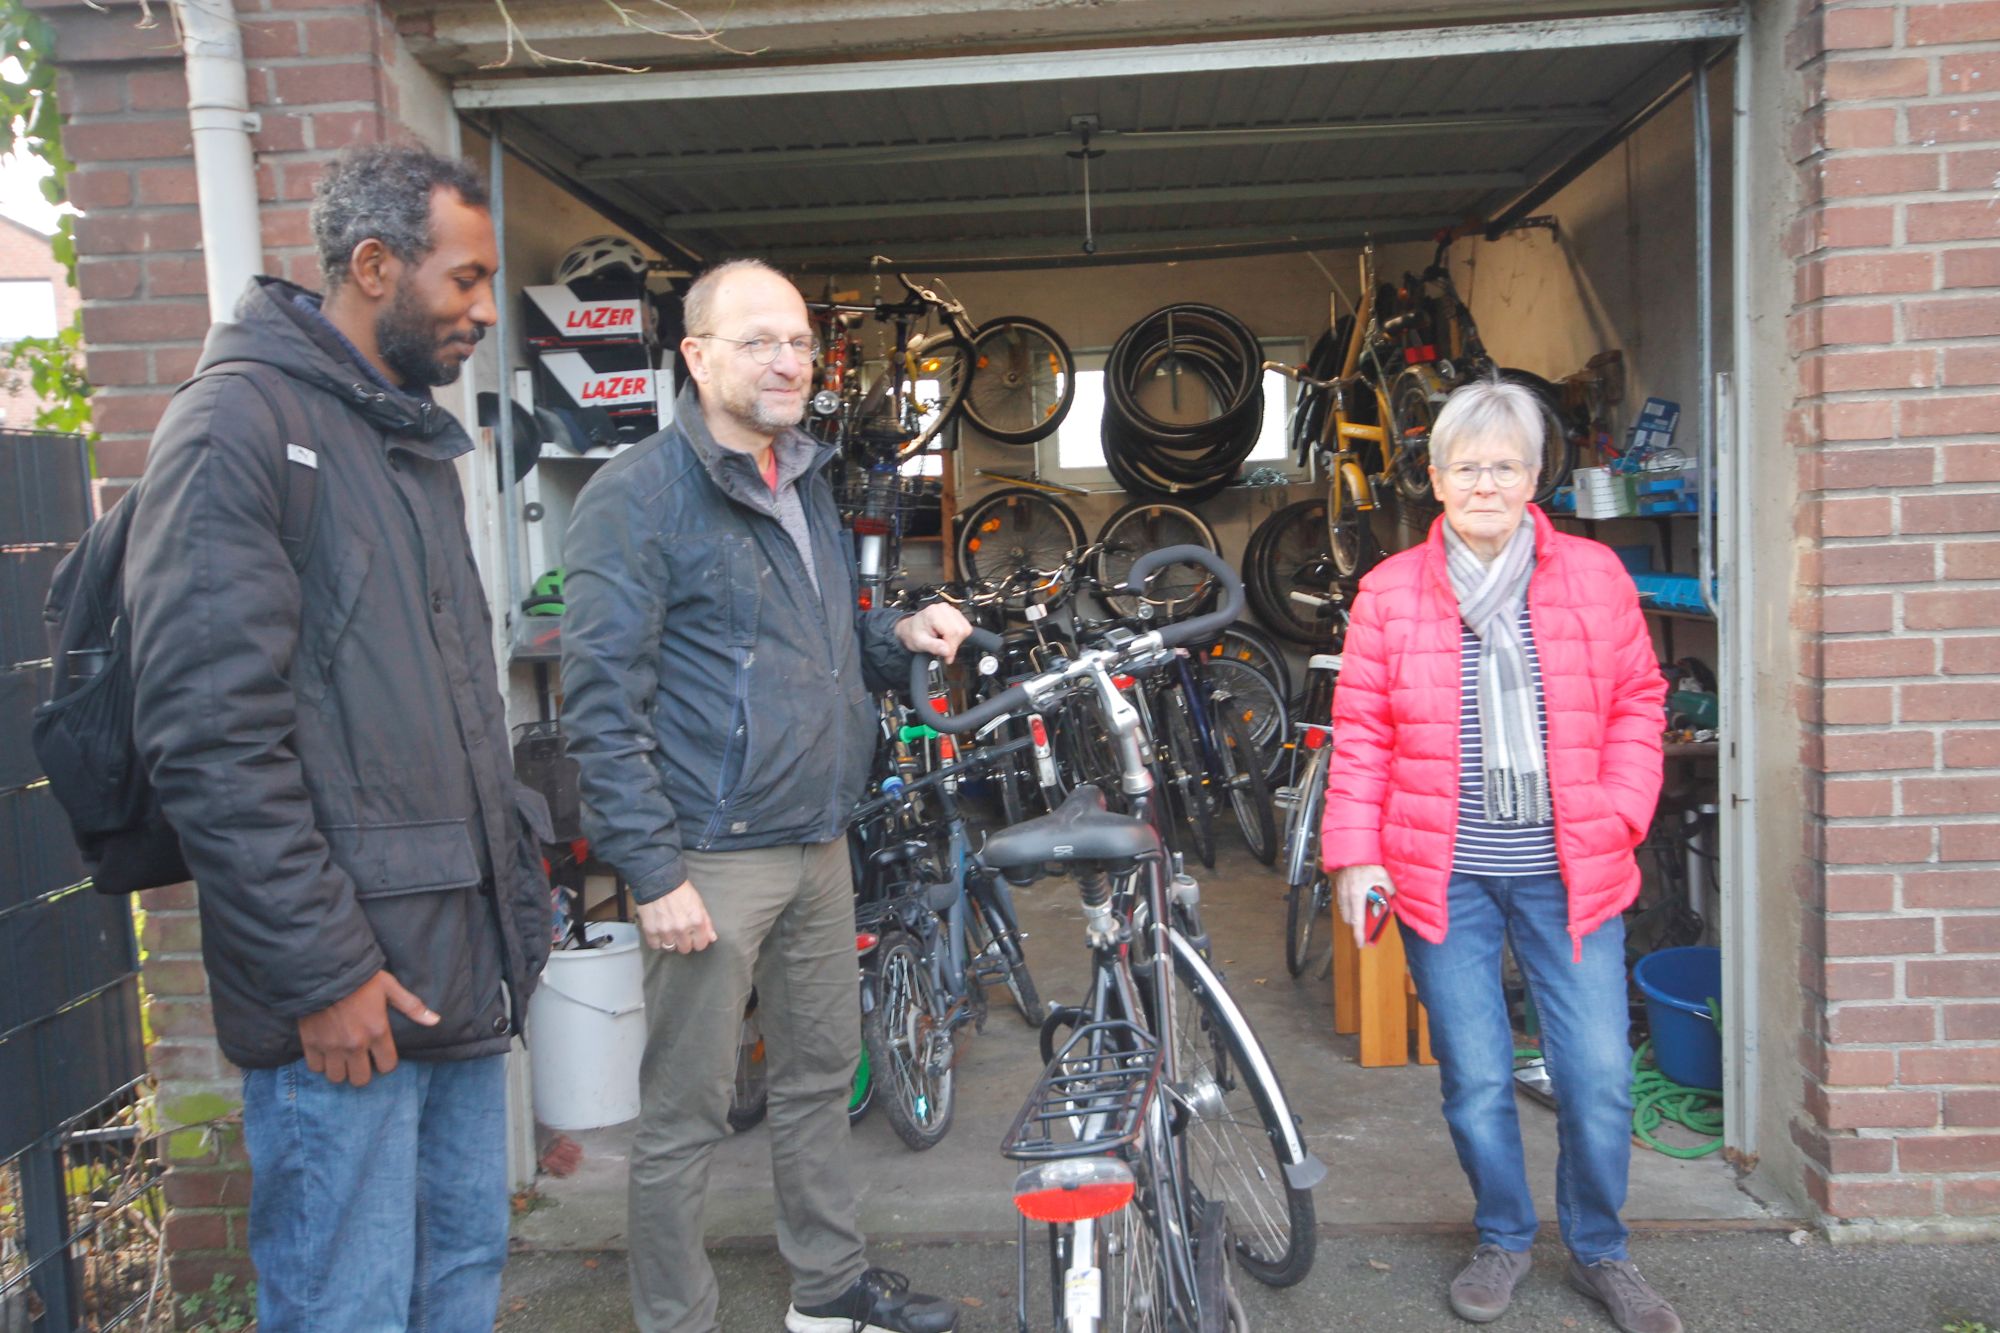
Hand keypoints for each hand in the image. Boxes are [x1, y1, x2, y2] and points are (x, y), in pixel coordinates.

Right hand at [298, 969, 437, 1086]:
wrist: (324, 969)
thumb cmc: (360, 978)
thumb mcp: (390, 987)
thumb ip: (412, 1007)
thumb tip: (435, 1021)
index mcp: (377, 1031)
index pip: (387, 1066)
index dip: (386, 1062)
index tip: (381, 1054)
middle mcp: (355, 1044)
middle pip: (361, 1079)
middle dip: (363, 1071)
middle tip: (361, 1060)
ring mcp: (331, 1046)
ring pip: (337, 1078)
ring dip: (341, 1070)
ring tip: (343, 1058)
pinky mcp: (311, 1043)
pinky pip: (316, 1068)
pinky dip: (320, 1064)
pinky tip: (326, 1052)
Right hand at [636, 881, 716, 953]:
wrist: (658, 879)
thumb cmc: (680, 889)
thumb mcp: (698, 903)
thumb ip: (706, 922)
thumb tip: (712, 938)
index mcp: (696, 921)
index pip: (700, 945)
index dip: (697, 941)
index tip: (694, 936)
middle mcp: (681, 928)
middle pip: (685, 949)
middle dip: (684, 942)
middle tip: (680, 932)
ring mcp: (665, 930)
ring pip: (670, 948)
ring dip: (670, 940)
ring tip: (668, 929)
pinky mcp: (650, 930)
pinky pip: (655, 945)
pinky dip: (656, 940)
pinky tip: (658, 930)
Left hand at [895, 602, 973, 664]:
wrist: (911, 628)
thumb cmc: (913, 633)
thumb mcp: (919, 643)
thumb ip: (933, 647)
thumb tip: (947, 651)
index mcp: (933, 613)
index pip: (952, 631)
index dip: (952, 646)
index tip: (947, 657)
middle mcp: (943, 609)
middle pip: (961, 630)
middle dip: (955, 644)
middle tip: (945, 651)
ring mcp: (950, 610)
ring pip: (965, 628)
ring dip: (958, 640)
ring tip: (945, 644)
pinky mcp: (955, 614)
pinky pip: (965, 627)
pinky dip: (959, 636)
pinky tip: (948, 638)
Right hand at [1334, 864, 1395, 950]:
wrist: (1353, 848)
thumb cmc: (1367, 860)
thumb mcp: (1383, 876)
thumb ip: (1389, 889)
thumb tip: (1392, 897)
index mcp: (1357, 895)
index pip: (1357, 920)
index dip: (1359, 934)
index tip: (1361, 943)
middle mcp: (1346, 895)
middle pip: (1349, 918)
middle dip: (1356, 924)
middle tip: (1367, 926)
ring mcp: (1341, 890)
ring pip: (1344, 910)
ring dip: (1352, 914)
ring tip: (1363, 912)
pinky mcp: (1339, 885)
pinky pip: (1342, 901)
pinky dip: (1349, 905)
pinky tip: (1357, 900)